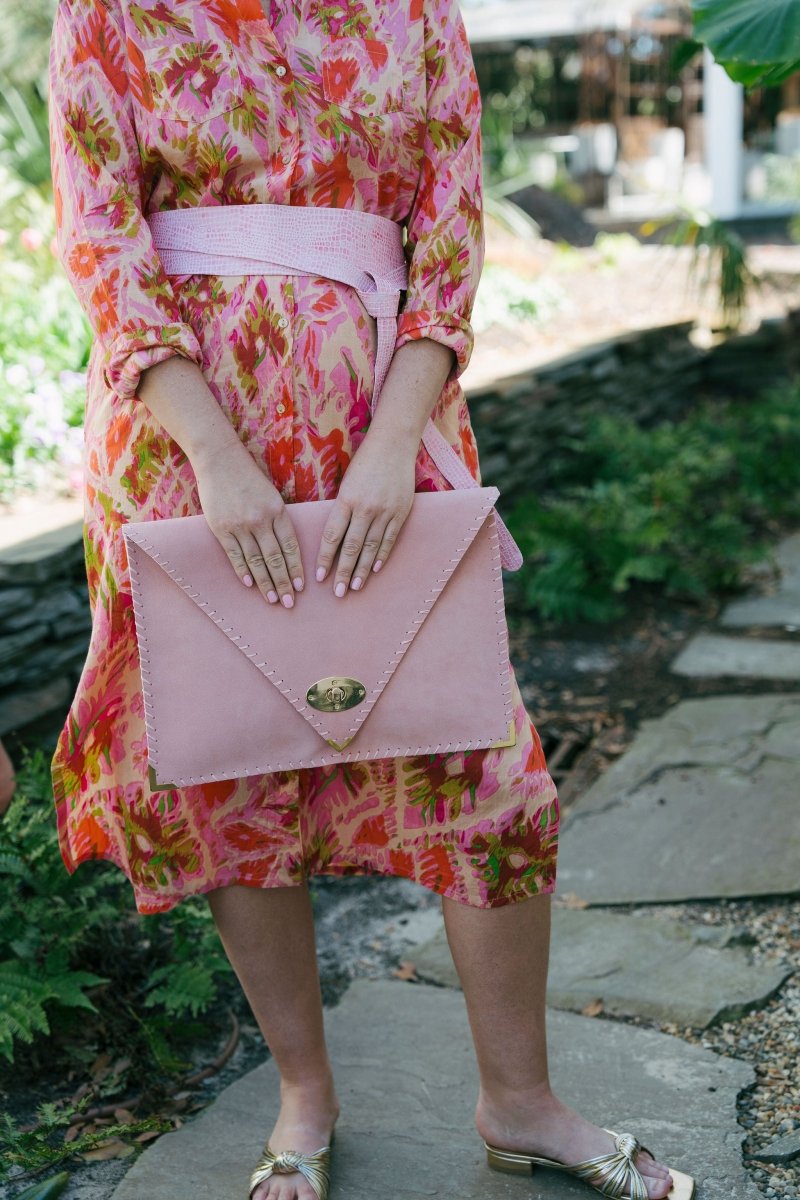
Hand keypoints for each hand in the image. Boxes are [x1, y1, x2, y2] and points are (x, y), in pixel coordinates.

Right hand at [193, 442, 303, 607]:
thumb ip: (278, 519)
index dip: (296, 568)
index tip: (300, 587)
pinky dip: (243, 570)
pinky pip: (235, 554)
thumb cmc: (248, 477)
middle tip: (289, 602)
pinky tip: (250, 584)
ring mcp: (240, 525)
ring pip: (256, 561)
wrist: (219, 460)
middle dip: (283, 583)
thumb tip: (285, 547)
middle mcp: (261, 520)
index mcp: (278, 511)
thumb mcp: (272, 495)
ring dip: (265, 582)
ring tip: (272, 599)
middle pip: (275, 558)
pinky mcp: (222, 528)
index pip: (290, 546)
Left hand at [315, 428, 416, 595]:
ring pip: (370, 547)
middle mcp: (364, 509)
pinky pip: (389, 539)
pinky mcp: (400, 512)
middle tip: (338, 593)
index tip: (320, 577)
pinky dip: (381, 556)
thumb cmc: (364, 463)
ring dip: (362, 570)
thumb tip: (334, 538)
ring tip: (355, 587)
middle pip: (351, 547)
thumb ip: (341, 510)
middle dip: (343, 572)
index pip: (332, 536)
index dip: (325, 558)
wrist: (393, 446)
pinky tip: (375, 569)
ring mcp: (384, 512)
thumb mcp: (346, 484)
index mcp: (346, 500)